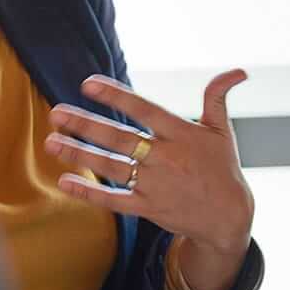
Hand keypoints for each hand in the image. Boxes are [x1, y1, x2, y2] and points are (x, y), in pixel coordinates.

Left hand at [44, 70, 254, 259]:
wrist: (228, 217)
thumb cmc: (222, 169)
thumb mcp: (222, 132)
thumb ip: (218, 98)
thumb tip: (238, 71)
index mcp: (182, 135)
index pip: (144, 110)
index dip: (117, 97)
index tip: (88, 84)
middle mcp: (166, 158)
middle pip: (120, 139)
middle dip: (86, 125)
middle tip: (56, 113)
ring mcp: (156, 185)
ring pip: (112, 167)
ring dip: (80, 154)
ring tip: (51, 141)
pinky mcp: (148, 208)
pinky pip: (114, 201)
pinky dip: (89, 193)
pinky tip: (65, 182)